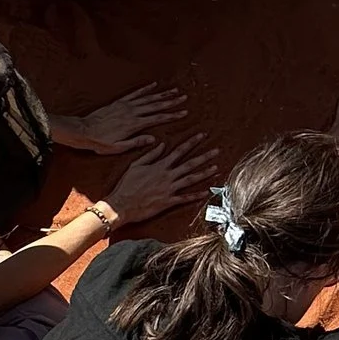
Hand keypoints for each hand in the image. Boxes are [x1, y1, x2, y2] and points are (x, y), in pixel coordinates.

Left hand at [53, 83, 192, 153]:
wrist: (83, 131)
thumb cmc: (100, 142)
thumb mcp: (118, 147)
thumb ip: (136, 143)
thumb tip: (153, 139)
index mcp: (134, 124)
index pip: (157, 118)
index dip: (172, 115)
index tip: (184, 113)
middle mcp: (132, 112)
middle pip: (156, 105)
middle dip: (171, 102)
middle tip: (184, 98)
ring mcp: (126, 105)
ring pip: (148, 98)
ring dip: (162, 94)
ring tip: (174, 91)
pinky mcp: (119, 102)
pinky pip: (135, 94)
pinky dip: (145, 89)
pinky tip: (154, 85)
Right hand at [101, 135, 218, 225]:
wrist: (121, 204)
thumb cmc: (126, 185)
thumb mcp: (136, 165)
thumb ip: (151, 154)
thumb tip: (162, 144)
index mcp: (160, 166)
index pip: (179, 150)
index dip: (191, 142)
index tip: (202, 135)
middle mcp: (167, 176)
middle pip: (190, 164)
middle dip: (205, 156)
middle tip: (217, 150)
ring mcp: (169, 189)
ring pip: (191, 179)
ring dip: (205, 173)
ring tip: (216, 167)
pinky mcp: (168, 202)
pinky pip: (185, 198)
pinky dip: (196, 195)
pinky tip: (206, 192)